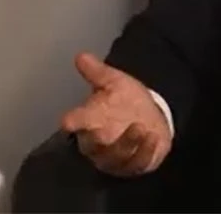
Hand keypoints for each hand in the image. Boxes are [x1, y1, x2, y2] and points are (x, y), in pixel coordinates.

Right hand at [59, 53, 171, 176]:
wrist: (150, 115)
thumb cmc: (126, 100)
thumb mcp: (114, 82)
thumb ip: (97, 72)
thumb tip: (81, 55)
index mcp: (88, 121)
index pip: (74, 123)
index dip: (70, 123)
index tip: (67, 121)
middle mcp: (98, 144)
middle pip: (92, 147)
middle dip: (97, 141)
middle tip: (103, 130)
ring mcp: (116, 158)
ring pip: (116, 158)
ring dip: (127, 144)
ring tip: (139, 128)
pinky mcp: (135, 166)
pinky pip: (138, 163)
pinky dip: (146, 152)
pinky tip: (153, 137)